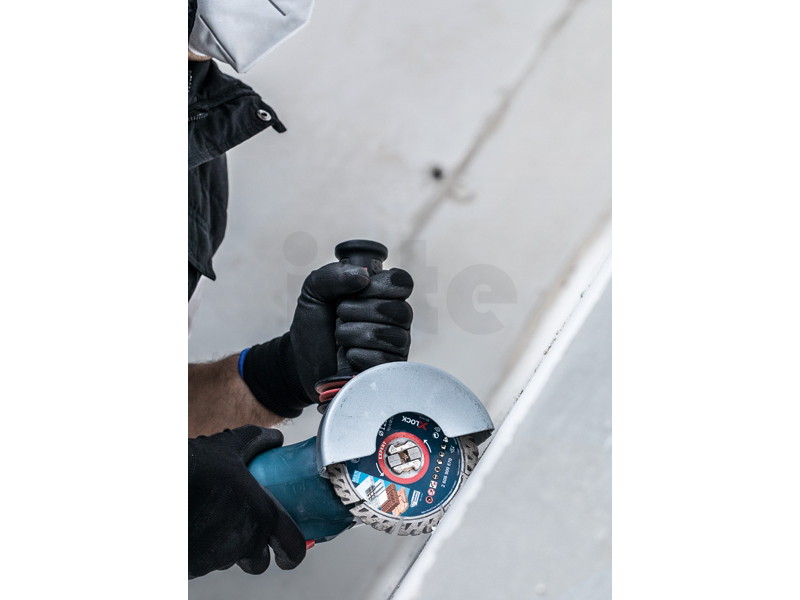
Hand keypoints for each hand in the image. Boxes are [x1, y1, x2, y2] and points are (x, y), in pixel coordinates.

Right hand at [188, 426, 305, 578]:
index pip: (293, 548)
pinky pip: (205, 564)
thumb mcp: (229, 447)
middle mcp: (244, 541)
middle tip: (244, 531)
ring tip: (214, 522)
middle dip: (254, 551)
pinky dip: (202, 551)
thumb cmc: (195, 468)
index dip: (294, 553)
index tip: (289, 554)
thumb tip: (275, 439)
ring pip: (230, 560)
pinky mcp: (194, 566)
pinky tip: (195, 529)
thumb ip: (257, 442)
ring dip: (227, 548)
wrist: (156, 489)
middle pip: (258, 561)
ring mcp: (218, 557)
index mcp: (262, 515)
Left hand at [240, 262, 413, 416]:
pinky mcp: (389, 367)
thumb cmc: (314, 324)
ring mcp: (396, 344)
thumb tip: (364, 276)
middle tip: (340, 315)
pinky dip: (358, 355)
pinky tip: (348, 354)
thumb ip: (334, 274)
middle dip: (358, 311)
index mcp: (383, 293)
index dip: (381, 285)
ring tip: (340, 336)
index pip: (402, 282)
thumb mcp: (314, 291)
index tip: (358, 291)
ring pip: (390, 334)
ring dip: (354, 333)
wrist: (301, 361)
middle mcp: (395, 317)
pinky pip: (383, 358)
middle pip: (398, 309)